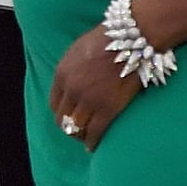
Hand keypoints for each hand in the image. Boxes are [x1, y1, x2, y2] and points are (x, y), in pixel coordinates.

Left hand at [49, 28, 141, 151]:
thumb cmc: (110, 39)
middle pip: (63, 118)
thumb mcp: (79, 50)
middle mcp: (72, 89)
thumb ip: (73, 69)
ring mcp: (89, 100)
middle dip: (68, 127)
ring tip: (86, 139)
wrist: (132, 39)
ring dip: (80, 136)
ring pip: (76, 128)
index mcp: (62, 73)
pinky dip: (93, 142)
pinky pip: (95, 132)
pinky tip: (93, 146)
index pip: (54, 103)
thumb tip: (76, 82)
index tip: (68, 117)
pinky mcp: (107, 109)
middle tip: (77, 131)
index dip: (61, 113)